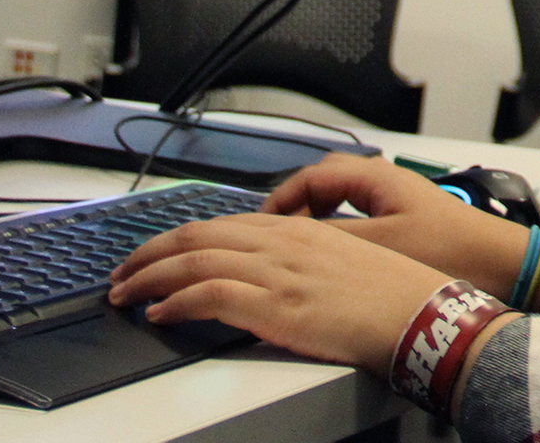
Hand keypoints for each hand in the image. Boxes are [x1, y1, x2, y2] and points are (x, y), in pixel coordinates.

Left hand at [107, 210, 452, 368]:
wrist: (418, 311)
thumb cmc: (389, 292)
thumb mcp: (340, 259)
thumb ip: (301, 259)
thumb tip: (266, 277)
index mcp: (295, 229)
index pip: (218, 224)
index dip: (176, 238)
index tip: (152, 254)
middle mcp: (281, 241)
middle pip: (197, 236)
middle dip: (149, 253)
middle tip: (122, 273)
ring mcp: (276, 271)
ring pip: (194, 261)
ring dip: (149, 277)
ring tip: (124, 293)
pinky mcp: (275, 305)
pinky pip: (209, 295)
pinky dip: (176, 302)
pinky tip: (159, 314)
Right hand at [265, 154, 531, 297]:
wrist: (500, 263)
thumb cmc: (449, 250)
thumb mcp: (381, 247)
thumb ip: (334, 240)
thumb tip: (293, 240)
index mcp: (375, 178)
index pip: (311, 176)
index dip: (281, 199)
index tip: (261, 225)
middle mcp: (384, 180)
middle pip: (324, 182)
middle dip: (295, 205)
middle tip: (274, 234)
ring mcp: (396, 198)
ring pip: (341, 198)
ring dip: (316, 217)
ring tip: (298, 245)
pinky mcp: (407, 217)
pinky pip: (359, 213)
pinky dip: (338, 226)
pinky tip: (335, 253)